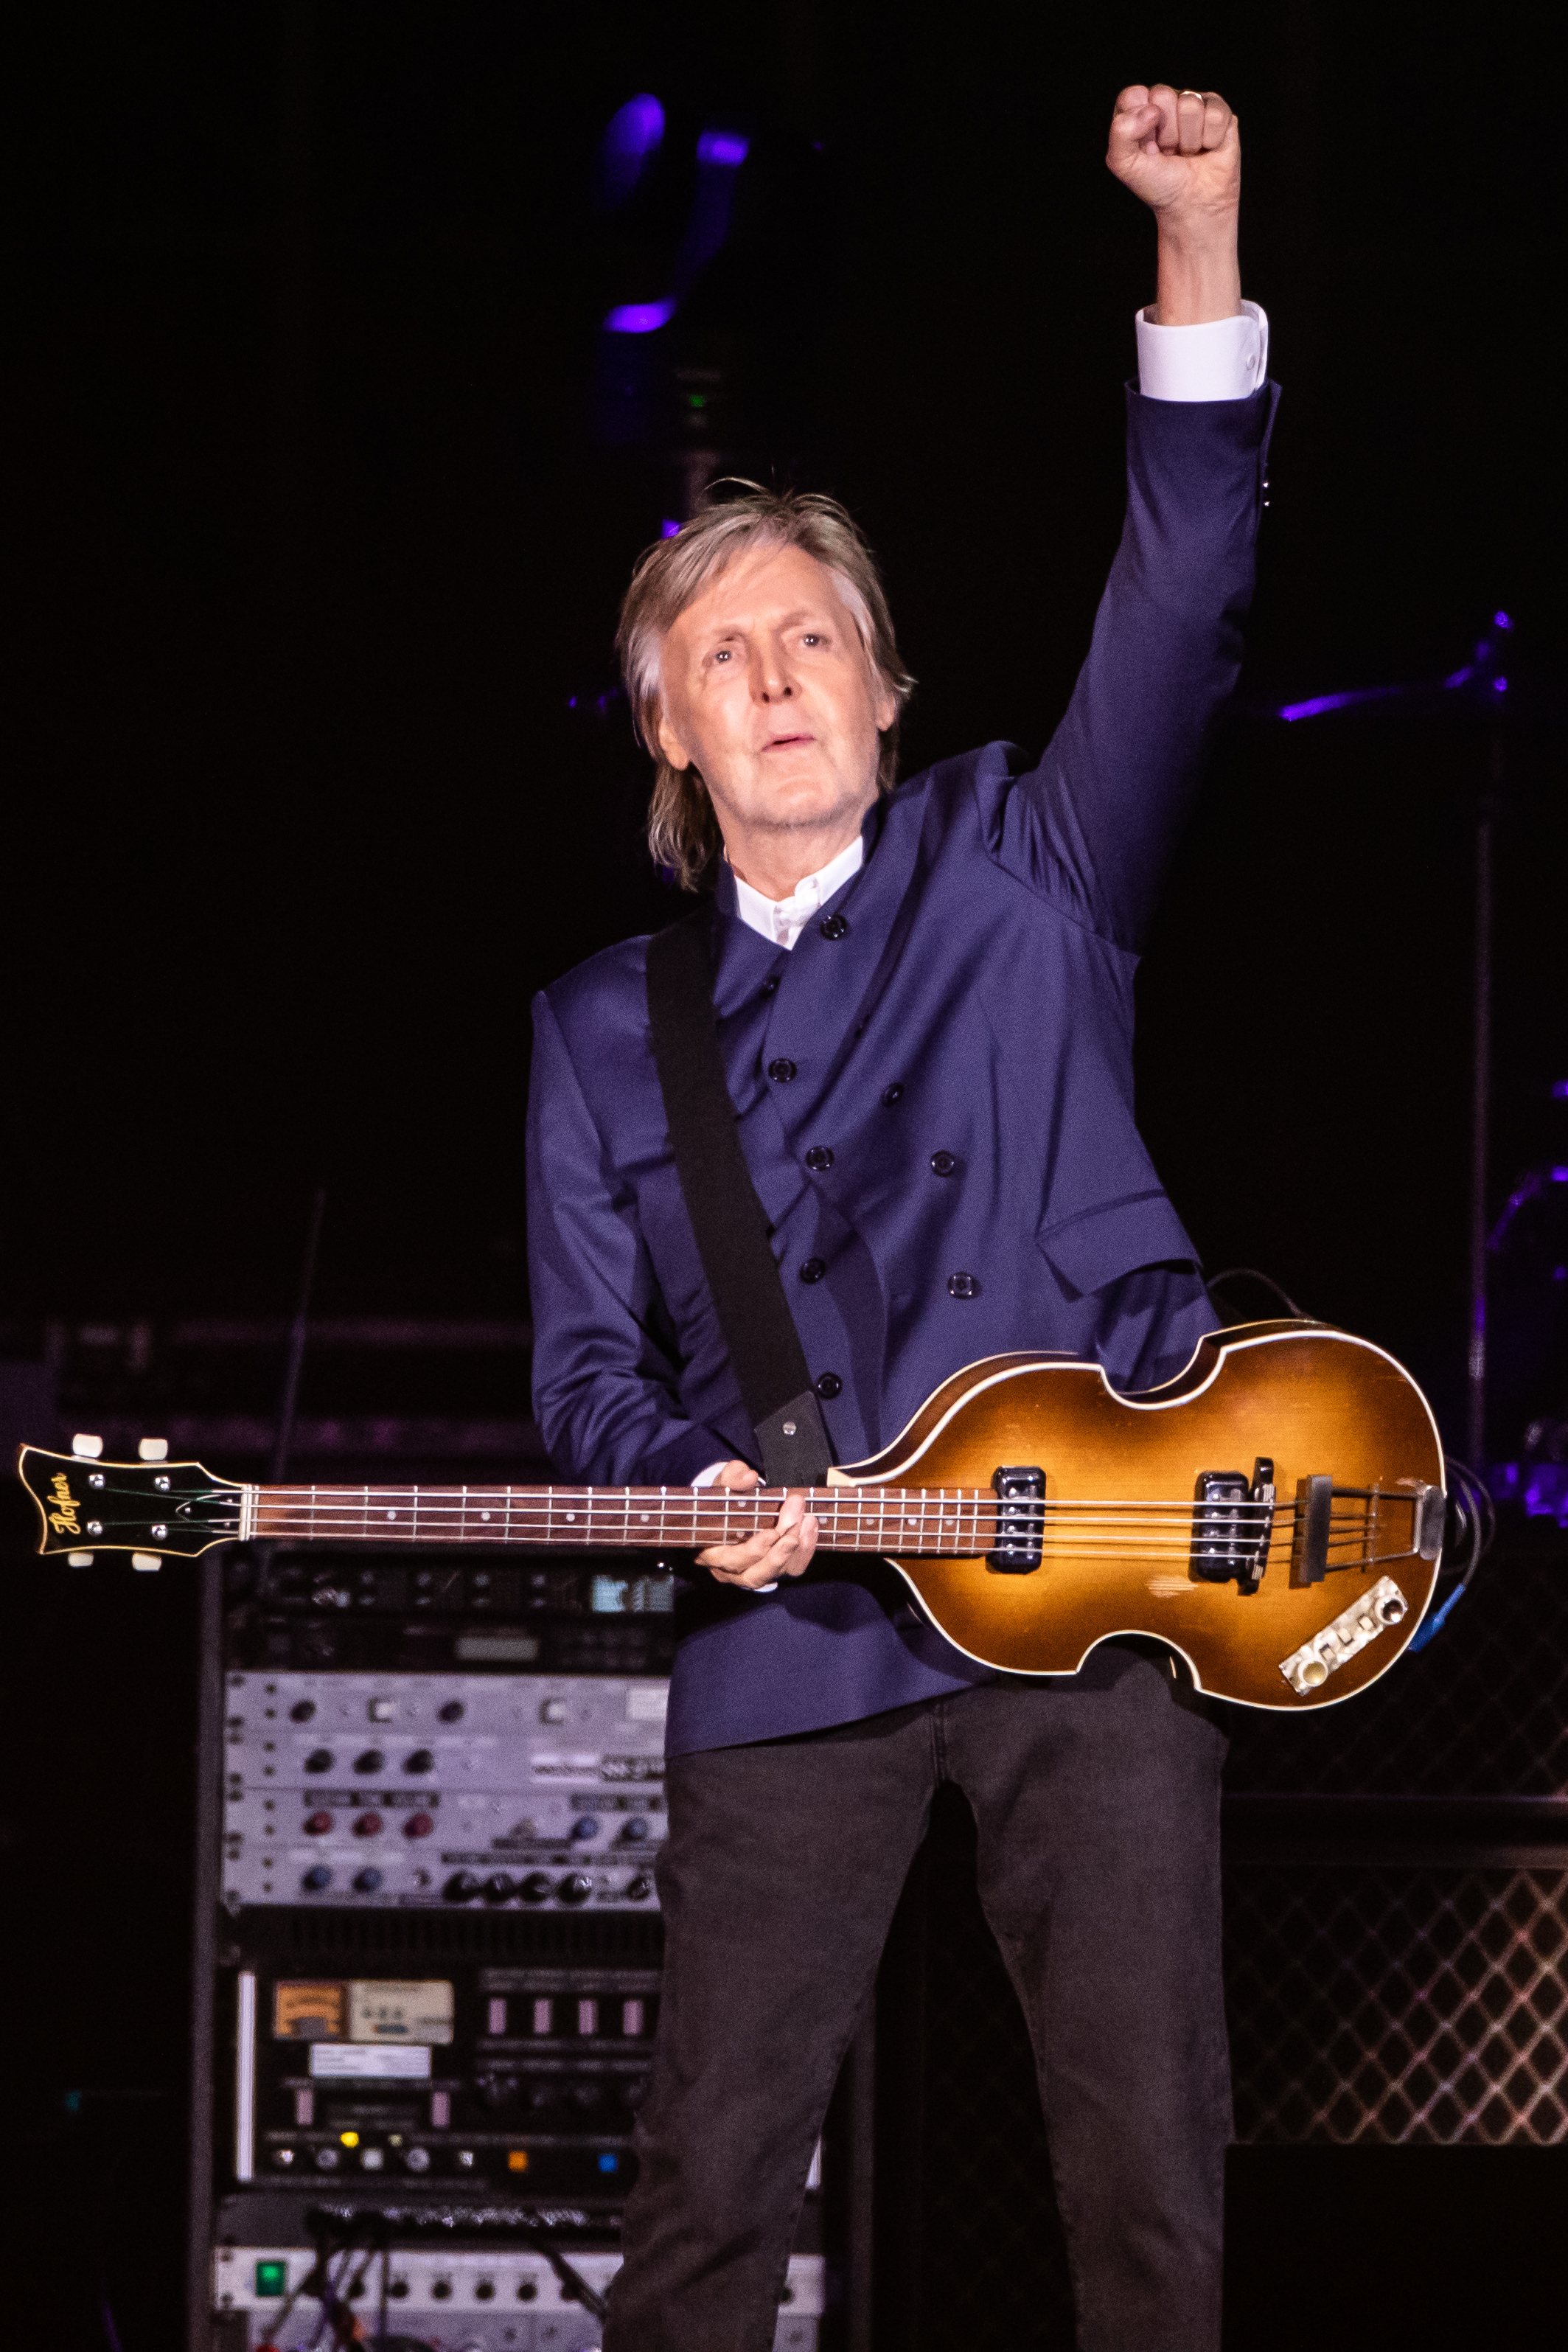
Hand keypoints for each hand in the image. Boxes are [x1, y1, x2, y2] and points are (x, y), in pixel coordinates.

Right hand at [696, 1459, 819, 1589]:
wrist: (737, 1510)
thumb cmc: (727, 1500)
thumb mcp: (724, 1484)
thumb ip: (732, 1478)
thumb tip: (748, 1477)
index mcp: (712, 1553)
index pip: (732, 1561)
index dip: (753, 1550)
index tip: (773, 1531)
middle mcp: (731, 1572)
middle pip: (756, 1573)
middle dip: (780, 1549)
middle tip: (797, 1519)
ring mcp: (753, 1574)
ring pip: (775, 1574)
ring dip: (794, 1550)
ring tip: (807, 1520)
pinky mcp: (774, 1571)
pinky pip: (791, 1569)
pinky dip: (805, 1550)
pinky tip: (810, 1527)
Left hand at [1106, 85, 1241, 325]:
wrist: (1193, 215)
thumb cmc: (1158, 194)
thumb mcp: (1125, 167)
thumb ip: (1120, 134)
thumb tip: (1145, 108)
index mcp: (1141, 116)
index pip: (1134, 94)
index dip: (1138, 119)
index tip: (1143, 146)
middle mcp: (1169, 109)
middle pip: (1164, 95)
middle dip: (1165, 133)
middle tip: (1169, 157)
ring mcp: (1196, 113)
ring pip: (1190, 104)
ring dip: (1188, 139)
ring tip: (1189, 159)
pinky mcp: (1223, 119)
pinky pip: (1216, 111)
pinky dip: (1211, 137)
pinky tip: (1207, 154)